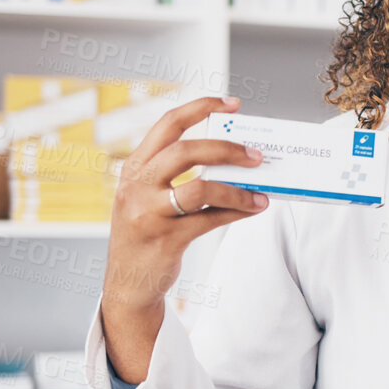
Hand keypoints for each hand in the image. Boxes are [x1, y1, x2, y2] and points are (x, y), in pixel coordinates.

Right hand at [101, 95, 265, 379]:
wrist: (127, 285)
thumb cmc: (146, 234)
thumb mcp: (148, 198)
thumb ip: (177, 176)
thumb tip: (233, 159)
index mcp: (134, 168)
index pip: (167, 125)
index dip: (201, 108)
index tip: (232, 104)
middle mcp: (137, 186)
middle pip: (185, 151)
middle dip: (226, 149)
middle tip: (256, 156)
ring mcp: (149, 213)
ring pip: (200, 188)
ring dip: (238, 189)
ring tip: (260, 192)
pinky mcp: (166, 240)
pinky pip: (209, 220)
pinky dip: (236, 213)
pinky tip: (253, 210)